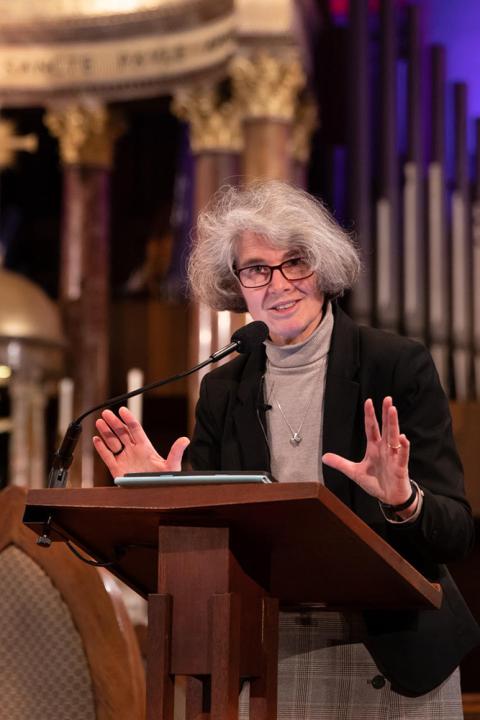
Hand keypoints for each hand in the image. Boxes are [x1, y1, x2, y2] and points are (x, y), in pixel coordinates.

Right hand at [93, 406, 189, 477]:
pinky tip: (96, 439)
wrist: (154, 495)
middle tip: (106, 413)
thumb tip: (185, 440)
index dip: (128, 419)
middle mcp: (134, 451)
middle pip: (122, 433)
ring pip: (113, 442)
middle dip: (114, 423)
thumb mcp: (172, 466)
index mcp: (145, 447)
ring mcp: (125, 459)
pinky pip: (107, 457)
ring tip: (99, 422)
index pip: (135, 429)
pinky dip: (101, 448)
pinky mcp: (117, 469)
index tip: (122, 410)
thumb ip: (176, 452)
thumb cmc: (165, 480)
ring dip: (106, 432)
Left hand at [322, 397, 415, 511]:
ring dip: (393, 424)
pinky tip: (403, 438)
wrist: (390, 497)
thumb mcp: (354, 472)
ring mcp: (393, 457)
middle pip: (385, 428)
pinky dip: (403, 447)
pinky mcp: (400, 467)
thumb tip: (324, 457)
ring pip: (394, 437)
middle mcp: (385, 449)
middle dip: (385, 414)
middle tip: (387, 399)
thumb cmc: (376, 482)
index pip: (371, 428)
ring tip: (393, 410)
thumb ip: (340, 463)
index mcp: (374, 448)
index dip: (370, 415)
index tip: (368, 401)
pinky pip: (402, 455)